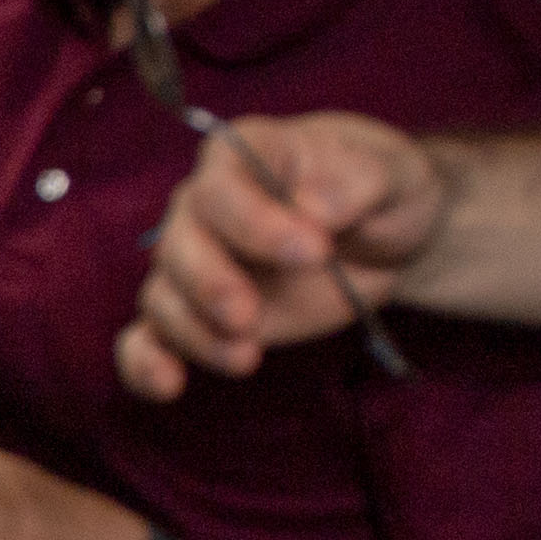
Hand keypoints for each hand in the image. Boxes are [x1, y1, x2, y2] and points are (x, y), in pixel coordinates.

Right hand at [119, 111, 445, 399]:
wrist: (381, 236)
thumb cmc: (381, 190)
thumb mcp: (393, 173)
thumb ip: (360, 182)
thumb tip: (314, 208)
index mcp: (248, 154)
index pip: (225, 183)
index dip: (257, 220)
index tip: (315, 251)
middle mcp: (206, 205)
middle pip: (179, 242)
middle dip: (208, 284)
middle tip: (248, 317)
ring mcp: (198, 263)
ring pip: (164, 295)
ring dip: (193, 331)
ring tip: (246, 358)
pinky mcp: (200, 315)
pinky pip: (150, 338)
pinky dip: (146, 363)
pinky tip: (169, 385)